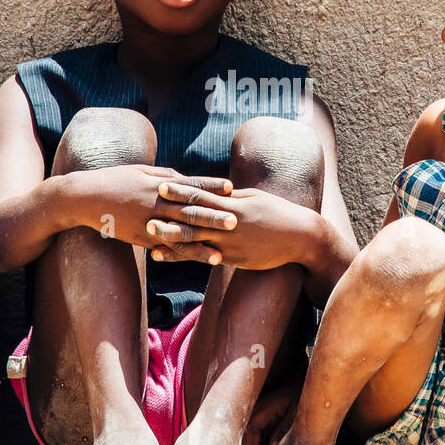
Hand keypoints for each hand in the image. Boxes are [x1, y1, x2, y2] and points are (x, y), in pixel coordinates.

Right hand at [66, 165, 234, 249]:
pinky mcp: (140, 238)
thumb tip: (186, 179)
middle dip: (213, 216)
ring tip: (222, 251)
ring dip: (201, 243)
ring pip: (179, 235)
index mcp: (157, 184)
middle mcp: (155, 203)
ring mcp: (147, 223)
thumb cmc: (114, 179)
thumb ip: (166, 175)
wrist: (84, 198)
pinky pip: (164, 247)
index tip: (231, 186)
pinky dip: (182, 254)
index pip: (189, 184)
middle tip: (236, 220)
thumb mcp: (141, 171)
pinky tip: (196, 260)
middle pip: (189, 211)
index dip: (210, 185)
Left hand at [148, 182, 319, 270]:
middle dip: (169, 217)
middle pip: (194, 220)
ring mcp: (230, 244)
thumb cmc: (277, 212)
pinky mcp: (233, 259)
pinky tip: (166, 255)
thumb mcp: (254, 198)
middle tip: (145, 214)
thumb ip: (231, 196)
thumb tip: (214, 189)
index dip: (180, 192)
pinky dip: (184, 255)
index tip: (161, 186)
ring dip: (171, 239)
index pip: (202, 196)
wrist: (300, 237)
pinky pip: (204, 257)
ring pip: (195, 241)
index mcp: (233, 205)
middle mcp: (229, 225)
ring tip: (150, 238)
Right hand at [243, 379, 300, 444]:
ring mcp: (256, 414)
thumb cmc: (297, 395)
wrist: (297, 382)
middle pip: (245, 437)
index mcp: (262, 410)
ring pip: (248, 436)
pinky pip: (254, 433)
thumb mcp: (294, 413)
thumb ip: (283, 429)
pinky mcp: (259, 417)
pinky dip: (260, 442)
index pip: (250, 432)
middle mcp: (255, 412)